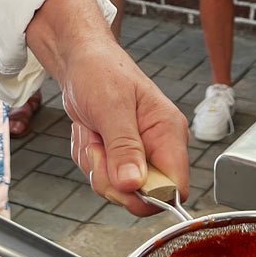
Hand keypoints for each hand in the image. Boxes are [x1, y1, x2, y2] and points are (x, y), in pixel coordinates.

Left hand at [62, 40, 190, 215]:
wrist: (80, 61)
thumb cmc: (100, 71)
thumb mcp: (111, 107)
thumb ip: (124, 147)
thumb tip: (134, 184)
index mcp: (169, 132)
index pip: (175, 187)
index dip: (148, 195)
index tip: (121, 181)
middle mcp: (159, 147)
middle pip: (142, 195)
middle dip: (111, 177)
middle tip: (99, 146)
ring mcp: (139, 154)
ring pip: (119, 189)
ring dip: (96, 165)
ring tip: (94, 133)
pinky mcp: (121, 157)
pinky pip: (103, 179)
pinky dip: (89, 160)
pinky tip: (91, 135)